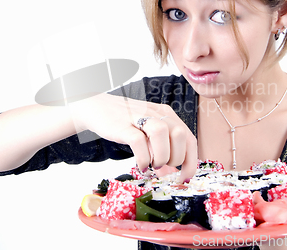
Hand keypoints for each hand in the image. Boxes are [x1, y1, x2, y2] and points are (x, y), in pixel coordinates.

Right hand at [72, 93, 197, 181]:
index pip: (189, 138)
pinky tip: (140, 166)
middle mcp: (156, 113)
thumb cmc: (125, 123)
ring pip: (162, 133)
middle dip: (176, 158)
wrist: (96, 108)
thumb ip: (160, 148)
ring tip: (153, 166)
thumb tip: (170, 173)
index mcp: (166, 114)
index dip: (191, 162)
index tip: (184, 178)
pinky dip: (143, 158)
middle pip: (180, 134)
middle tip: (163, 168)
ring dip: (162, 156)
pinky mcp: (122, 125)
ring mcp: (139, 117)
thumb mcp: (147, 132)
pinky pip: (138, 142)